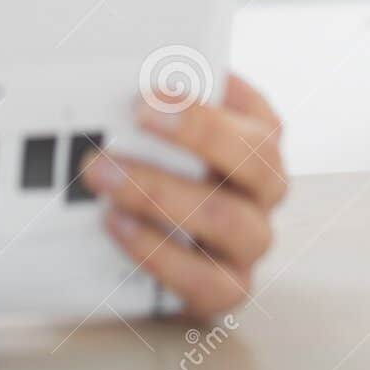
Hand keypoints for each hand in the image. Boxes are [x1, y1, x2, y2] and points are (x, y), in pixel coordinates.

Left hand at [81, 72, 287, 317]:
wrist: (153, 256)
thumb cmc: (161, 170)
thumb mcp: (166, 133)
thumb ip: (158, 108)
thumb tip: (115, 79)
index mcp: (258, 141)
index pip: (258, 114)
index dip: (213, 99)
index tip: (157, 86)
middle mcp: (265, 190)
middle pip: (256, 158)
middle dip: (198, 131)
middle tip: (136, 113)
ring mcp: (251, 243)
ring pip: (227, 218)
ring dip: (160, 192)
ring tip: (104, 175)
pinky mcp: (226, 290)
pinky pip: (204, 280)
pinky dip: (156, 251)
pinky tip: (116, 224)